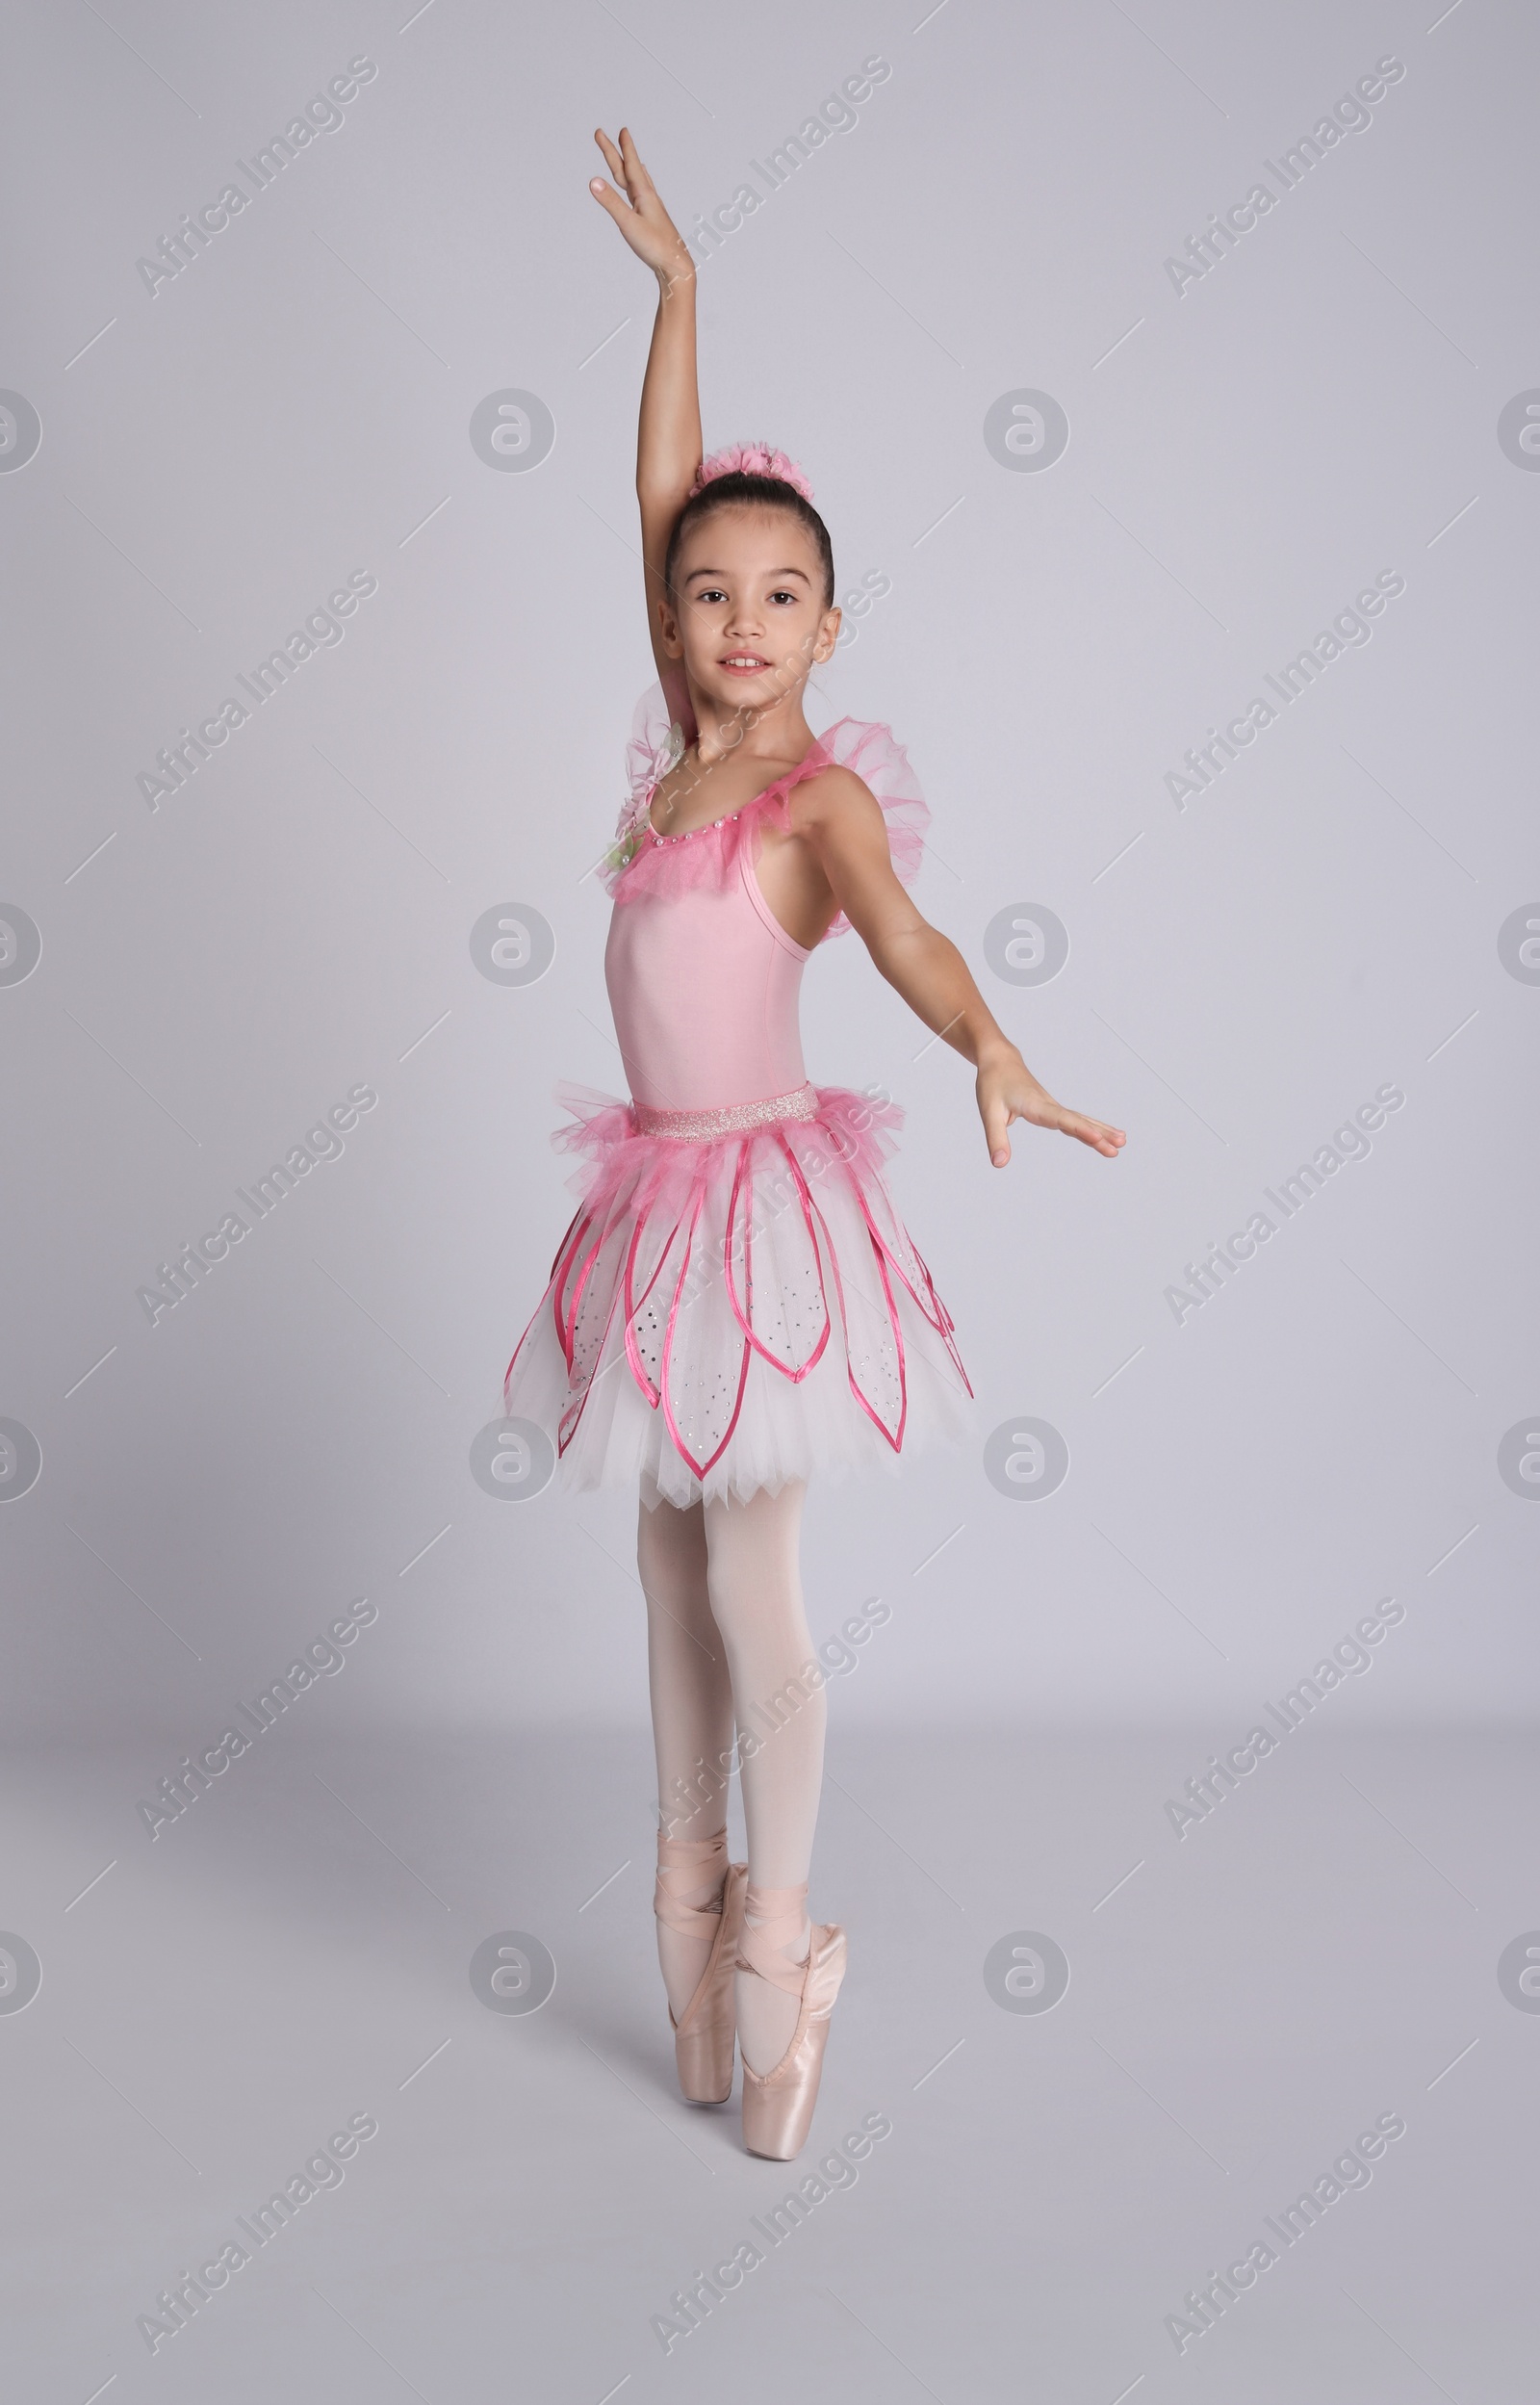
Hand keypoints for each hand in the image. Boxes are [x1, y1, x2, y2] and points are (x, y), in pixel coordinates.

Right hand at [589, 127, 693, 284]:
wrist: (675, 266)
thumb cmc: (655, 247)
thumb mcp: (628, 224)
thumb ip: (610, 202)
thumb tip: (593, 182)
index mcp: (643, 195)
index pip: (630, 165)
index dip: (624, 148)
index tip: (620, 130)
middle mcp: (648, 197)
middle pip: (628, 169)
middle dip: (615, 152)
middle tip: (605, 135)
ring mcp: (651, 208)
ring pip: (637, 180)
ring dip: (630, 165)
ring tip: (629, 155)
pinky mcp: (651, 219)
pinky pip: (642, 195)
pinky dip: (638, 184)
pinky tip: (641, 187)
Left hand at [977, 1048, 1125, 1165]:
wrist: (999, 1060)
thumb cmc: (993, 1083)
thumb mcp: (988, 1112)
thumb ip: (996, 1139)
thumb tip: (999, 1164)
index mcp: (1035, 1105)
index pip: (1060, 1119)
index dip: (1078, 1129)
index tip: (1096, 1137)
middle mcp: (1049, 1105)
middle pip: (1078, 1121)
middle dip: (1098, 1135)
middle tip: (1118, 1148)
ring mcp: (1053, 1106)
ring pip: (1080, 1120)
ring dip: (1101, 1131)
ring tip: (1122, 1143)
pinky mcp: (1053, 1109)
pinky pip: (1075, 1120)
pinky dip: (1091, 1127)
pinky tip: (1103, 1135)